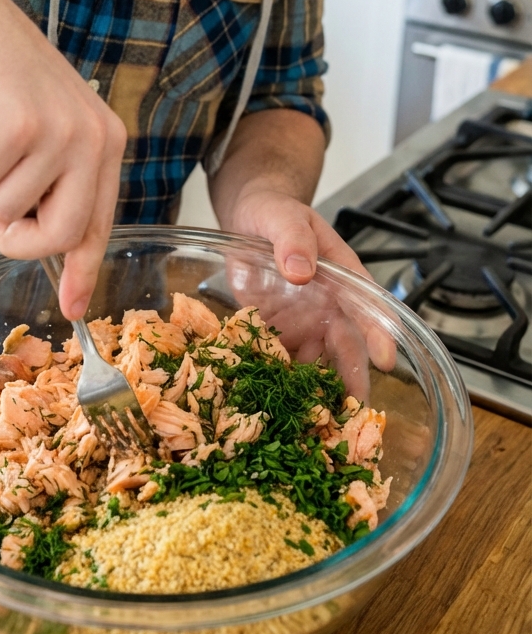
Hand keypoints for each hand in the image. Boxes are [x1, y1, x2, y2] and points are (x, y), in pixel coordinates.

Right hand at [0, 0, 126, 320]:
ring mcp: (58, 132)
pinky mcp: (18, 126)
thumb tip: (47, 251)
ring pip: (5, 208)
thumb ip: (53, 183)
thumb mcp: (45, 129)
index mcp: (106, 141)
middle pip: (59, 234)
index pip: (100, 222)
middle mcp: (93, 138)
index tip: (74, 309)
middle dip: (14, 234)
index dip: (83, 268)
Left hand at [224, 189, 396, 391]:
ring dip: (320, 388)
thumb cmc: (274, 212)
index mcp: (342, 274)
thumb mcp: (283, 217)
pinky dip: (284, 381)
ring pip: (319, 360)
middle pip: (348, 343)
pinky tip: (280, 406)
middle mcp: (329, 303)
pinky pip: (284, 360)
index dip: (378, 333)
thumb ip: (292, 241)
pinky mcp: (278, 331)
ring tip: (319, 420)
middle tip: (354, 411)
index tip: (385, 359)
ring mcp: (305, 320)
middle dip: (354, 376)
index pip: (367, 305)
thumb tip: (301, 270)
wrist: (247, 216)